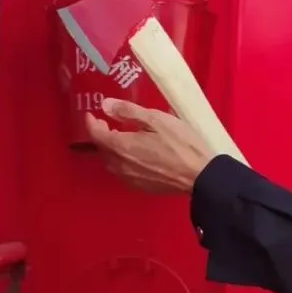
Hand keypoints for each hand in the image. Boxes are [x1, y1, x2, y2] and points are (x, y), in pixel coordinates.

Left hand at [86, 98, 215, 194]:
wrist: (199, 176)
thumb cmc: (180, 143)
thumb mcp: (156, 119)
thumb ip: (128, 111)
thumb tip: (105, 105)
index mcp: (122, 147)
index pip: (96, 135)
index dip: (91, 124)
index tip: (91, 115)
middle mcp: (121, 166)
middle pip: (102, 150)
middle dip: (101, 136)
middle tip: (107, 124)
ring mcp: (130, 179)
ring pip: (111, 164)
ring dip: (110, 150)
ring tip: (119, 139)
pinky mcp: (141, 187)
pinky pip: (123, 173)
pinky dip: (121, 162)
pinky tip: (132, 156)